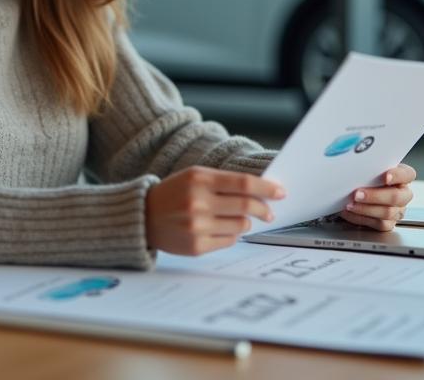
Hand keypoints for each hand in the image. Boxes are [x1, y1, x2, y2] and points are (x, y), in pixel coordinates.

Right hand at [145, 166, 285, 255]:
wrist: (143, 217)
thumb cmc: (174, 194)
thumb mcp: (194, 177)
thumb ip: (224, 181)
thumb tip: (261, 191)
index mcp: (199, 179)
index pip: (243, 183)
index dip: (266, 188)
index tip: (280, 192)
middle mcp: (198, 202)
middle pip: (246, 206)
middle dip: (264, 208)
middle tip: (270, 211)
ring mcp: (197, 226)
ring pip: (241, 225)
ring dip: (245, 222)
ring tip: (234, 218)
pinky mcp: (197, 246)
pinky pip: (229, 240)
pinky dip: (231, 234)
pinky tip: (219, 228)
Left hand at [338, 164, 415, 230]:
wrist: (362, 191)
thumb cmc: (369, 177)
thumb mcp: (372, 169)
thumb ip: (371, 168)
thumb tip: (356, 166)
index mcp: (403, 178)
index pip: (408, 175)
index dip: (398, 176)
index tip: (385, 176)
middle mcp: (404, 195)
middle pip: (396, 197)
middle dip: (375, 196)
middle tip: (357, 194)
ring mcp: (398, 211)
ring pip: (387, 213)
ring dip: (365, 209)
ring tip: (350, 204)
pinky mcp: (389, 223)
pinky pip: (378, 224)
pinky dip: (360, 218)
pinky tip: (350, 212)